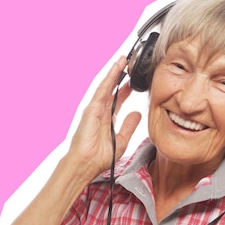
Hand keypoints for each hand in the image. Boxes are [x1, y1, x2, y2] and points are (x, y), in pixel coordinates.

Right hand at [66, 57, 141, 179]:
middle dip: (121, 77)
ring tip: (123, 60)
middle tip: (130, 65)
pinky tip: (116, 69)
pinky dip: (109, 78)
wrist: (87, 164)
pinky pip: (102, 90)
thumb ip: (129, 126)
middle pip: (112, 90)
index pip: (118, 100)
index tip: (135, 82)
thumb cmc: (100, 157)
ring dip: (115, 72)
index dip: (126, 90)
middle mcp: (101, 112)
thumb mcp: (122, 141)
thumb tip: (137, 114)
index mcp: (107, 120)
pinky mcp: (91, 108)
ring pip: (106, 86)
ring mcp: (95, 109)